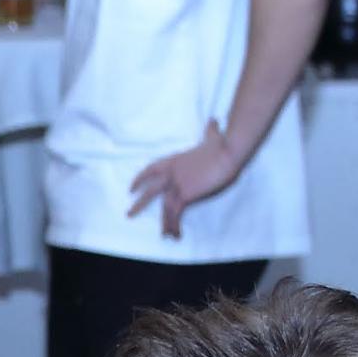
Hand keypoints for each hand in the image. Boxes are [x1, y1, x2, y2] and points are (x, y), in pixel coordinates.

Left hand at [126, 119, 246, 236]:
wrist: (228, 152)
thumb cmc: (222, 145)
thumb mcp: (212, 136)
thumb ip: (210, 131)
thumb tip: (214, 121)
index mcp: (173, 160)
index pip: (150, 170)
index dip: (140, 179)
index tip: (131, 188)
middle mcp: (171, 173)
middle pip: (150, 191)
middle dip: (139, 204)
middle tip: (129, 214)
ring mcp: (177, 184)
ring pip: (164, 207)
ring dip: (164, 222)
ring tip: (163, 235)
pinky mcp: (186, 194)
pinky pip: (176, 213)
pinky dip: (175, 225)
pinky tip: (175, 234)